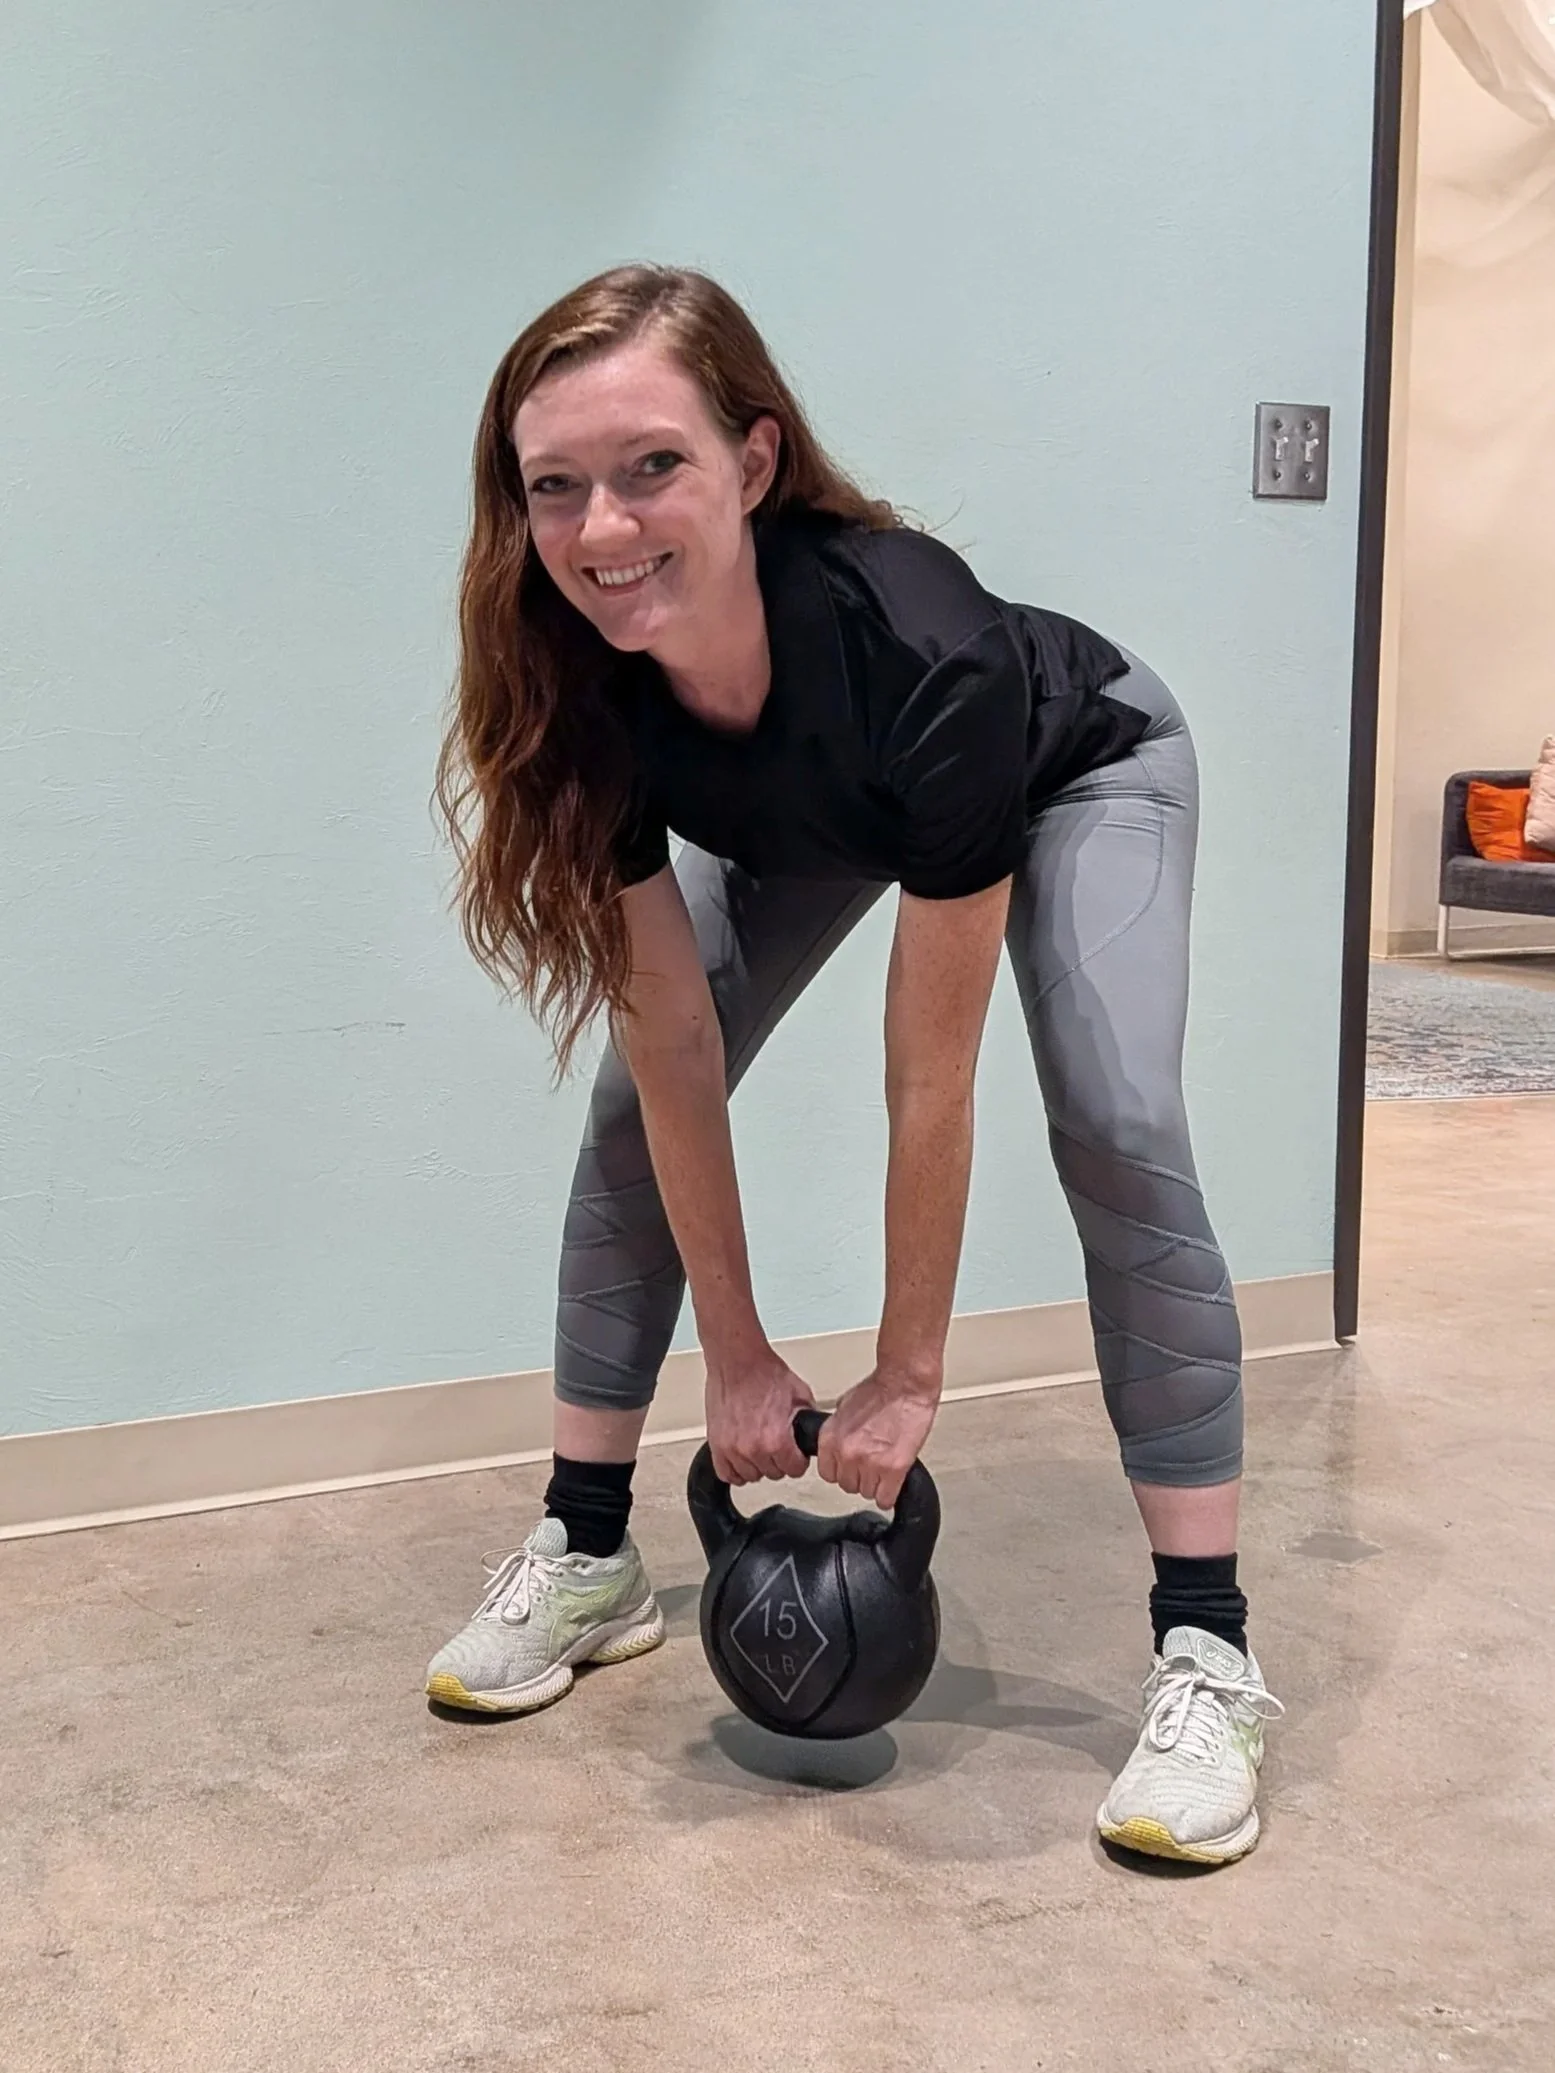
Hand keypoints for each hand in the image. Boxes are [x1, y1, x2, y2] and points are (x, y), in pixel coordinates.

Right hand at [704, 1345, 815, 1484]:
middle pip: (774, 1473)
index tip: (794, 1451)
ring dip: (757, 1464)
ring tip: (759, 1445)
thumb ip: (809, 1421)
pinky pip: (726, 1474)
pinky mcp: (716, 1445)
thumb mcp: (801, 1395)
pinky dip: (735, 1469)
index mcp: (777, 1440)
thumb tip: (814, 1434)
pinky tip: (742, 1457)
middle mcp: (753, 1448)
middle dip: (778, 1459)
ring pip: (751, 1476)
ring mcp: (732, 1449)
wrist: (737, 1361)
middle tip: (776, 1441)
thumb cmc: (764, 1373)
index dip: (798, 1458)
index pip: (796, 1470)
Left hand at [817, 1369, 939, 1510]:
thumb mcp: (843, 1408)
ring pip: (867, 1492)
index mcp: (830, 1438)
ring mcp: (869, 1463)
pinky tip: (894, 1481)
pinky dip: (890, 1493)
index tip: (851, 1466)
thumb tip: (838, 1445)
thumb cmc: (880, 1389)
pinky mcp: (893, 1468)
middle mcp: (846, 1452)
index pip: (827, 1474)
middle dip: (860, 1476)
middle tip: (873, 1461)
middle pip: (847, 1485)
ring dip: (877, 1483)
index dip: (842, 1470)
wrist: (905, 1383)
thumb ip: (838, 1432)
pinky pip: (885, 1499)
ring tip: (886, 1465)